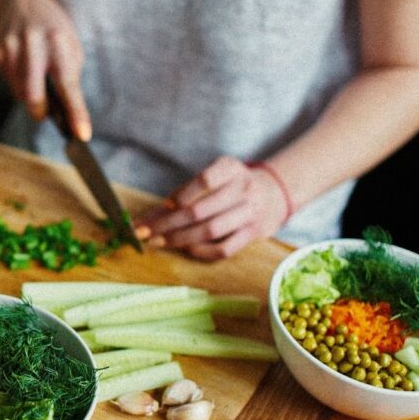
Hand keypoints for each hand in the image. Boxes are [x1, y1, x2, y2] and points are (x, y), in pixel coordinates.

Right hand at [0, 0, 90, 140]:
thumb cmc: (53, 24)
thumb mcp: (71, 41)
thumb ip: (70, 72)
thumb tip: (66, 109)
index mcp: (58, 41)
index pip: (68, 85)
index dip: (76, 112)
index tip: (82, 134)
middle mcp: (33, 44)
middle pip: (35, 95)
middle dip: (41, 111)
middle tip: (46, 113)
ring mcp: (11, 48)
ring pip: (21, 93)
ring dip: (31, 95)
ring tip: (37, 73)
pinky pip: (10, 83)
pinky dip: (20, 83)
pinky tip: (24, 65)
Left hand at [133, 156, 290, 259]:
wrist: (273, 194)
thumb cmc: (231, 186)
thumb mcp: (214, 176)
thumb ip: (185, 192)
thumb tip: (150, 216)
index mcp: (231, 169)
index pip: (204, 180)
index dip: (181, 194)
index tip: (163, 206)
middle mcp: (243, 189)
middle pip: (200, 210)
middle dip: (168, 223)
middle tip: (145, 231)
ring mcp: (250, 213)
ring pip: (210, 230)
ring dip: (180, 238)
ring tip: (159, 242)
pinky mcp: (253, 234)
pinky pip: (224, 248)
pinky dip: (202, 250)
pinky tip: (186, 248)